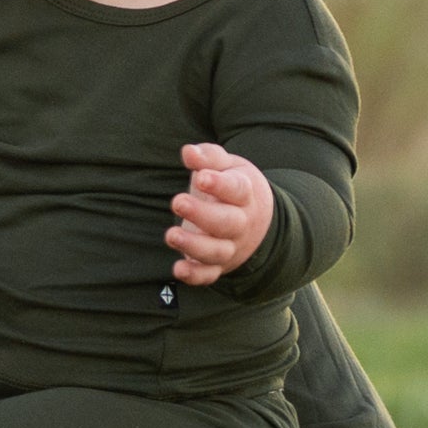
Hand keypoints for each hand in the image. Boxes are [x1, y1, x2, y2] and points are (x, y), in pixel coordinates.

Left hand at [168, 143, 270, 283]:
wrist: (255, 219)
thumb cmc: (232, 187)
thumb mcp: (227, 167)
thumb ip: (208, 158)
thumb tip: (188, 151)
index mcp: (245, 194)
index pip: (237, 190)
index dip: (219, 184)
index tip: (201, 177)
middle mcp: (240, 223)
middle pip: (226, 222)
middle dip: (202, 214)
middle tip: (178, 202)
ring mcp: (229, 246)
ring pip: (216, 251)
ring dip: (194, 245)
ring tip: (171, 234)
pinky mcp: (217, 265)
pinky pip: (208, 275)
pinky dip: (195, 275)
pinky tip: (178, 269)